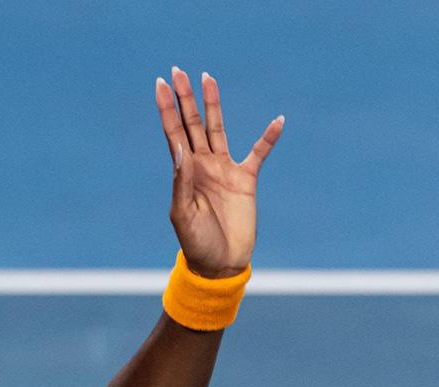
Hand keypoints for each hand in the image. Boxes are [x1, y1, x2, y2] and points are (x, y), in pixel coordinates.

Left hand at [155, 68, 283, 278]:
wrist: (219, 264)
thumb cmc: (195, 243)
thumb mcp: (182, 214)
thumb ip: (181, 182)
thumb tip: (179, 150)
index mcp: (184, 172)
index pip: (173, 133)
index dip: (167, 109)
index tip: (160, 84)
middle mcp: (202, 164)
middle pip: (192, 123)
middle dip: (185, 98)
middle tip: (179, 70)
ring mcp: (224, 170)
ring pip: (218, 128)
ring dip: (213, 104)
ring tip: (209, 78)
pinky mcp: (246, 180)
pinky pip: (259, 153)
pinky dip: (268, 138)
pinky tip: (277, 120)